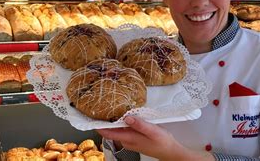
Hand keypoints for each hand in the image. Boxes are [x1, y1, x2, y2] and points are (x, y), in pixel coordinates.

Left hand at [97, 116, 213, 160]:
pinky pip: (123, 130)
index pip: (107, 132)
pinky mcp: (134, 138)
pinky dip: (120, 122)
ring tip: (108, 107)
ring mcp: (130, 140)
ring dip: (112, 120)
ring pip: (116, 129)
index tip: (89, 117)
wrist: (170, 151)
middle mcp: (126, 140)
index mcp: (129, 138)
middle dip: (103, 120)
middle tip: (97, 107)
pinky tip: (122, 115)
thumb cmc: (163, 142)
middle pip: (110, 130)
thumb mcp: (153, 131)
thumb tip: (126, 117)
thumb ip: (140, 124)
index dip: (97, 125)